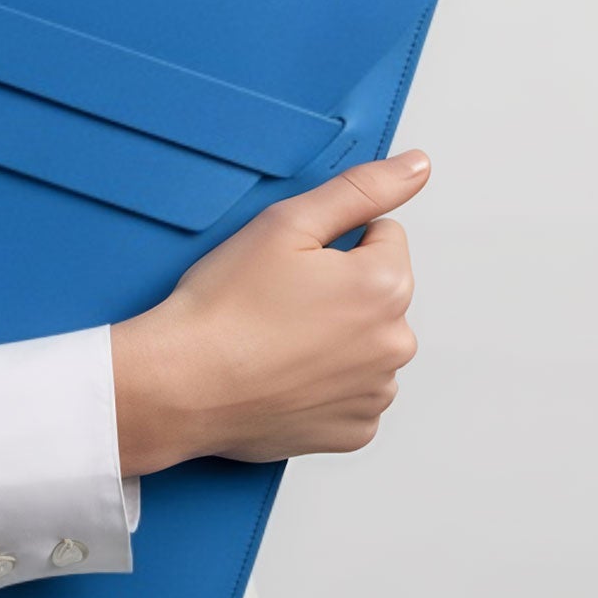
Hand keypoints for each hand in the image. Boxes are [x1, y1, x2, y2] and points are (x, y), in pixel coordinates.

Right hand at [110, 150, 428, 474]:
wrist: (181, 385)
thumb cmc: (225, 307)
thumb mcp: (287, 224)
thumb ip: (361, 188)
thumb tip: (417, 166)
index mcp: (386, 286)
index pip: (383, 237)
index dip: (333, 242)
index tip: (293, 264)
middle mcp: (395, 344)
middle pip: (379, 292)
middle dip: (340, 289)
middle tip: (279, 301)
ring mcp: (376, 393)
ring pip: (366, 342)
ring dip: (336, 338)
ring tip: (277, 341)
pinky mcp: (354, 431)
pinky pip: (353, 392)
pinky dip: (326, 383)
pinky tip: (284, 375)